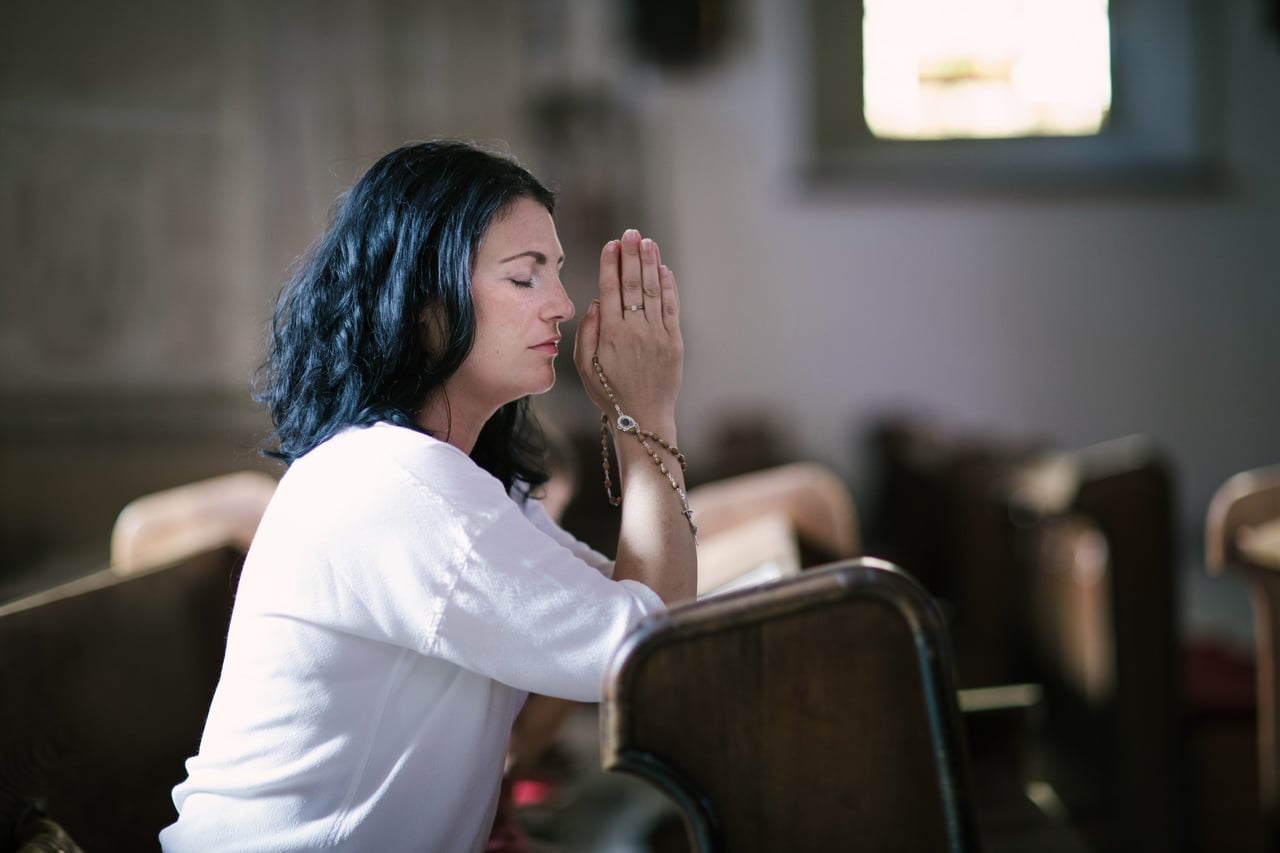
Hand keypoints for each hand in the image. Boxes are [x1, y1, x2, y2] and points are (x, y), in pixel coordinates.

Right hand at [573, 229, 682, 429]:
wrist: (644, 417)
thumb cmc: (609, 393)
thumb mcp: (584, 367)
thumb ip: (586, 333)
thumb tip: (596, 303)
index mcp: (611, 334)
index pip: (611, 289)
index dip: (611, 263)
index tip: (612, 244)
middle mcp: (636, 330)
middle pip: (634, 283)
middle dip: (632, 255)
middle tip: (631, 233)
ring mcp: (657, 334)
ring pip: (655, 290)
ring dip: (651, 263)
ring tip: (648, 242)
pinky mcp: (674, 341)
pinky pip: (671, 307)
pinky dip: (669, 286)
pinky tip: (664, 269)